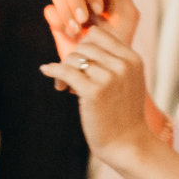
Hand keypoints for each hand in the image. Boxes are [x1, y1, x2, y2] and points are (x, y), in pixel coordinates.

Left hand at [39, 19, 152, 156]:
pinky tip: (46, 71)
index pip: (97, 34)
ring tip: (66, 87)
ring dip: (64, 70)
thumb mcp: (127, 80)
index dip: (84, 46)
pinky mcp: (94, 92)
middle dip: (73, 59)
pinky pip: (65, 72)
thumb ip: (113, 60)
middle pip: (84, 45)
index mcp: (132, 59)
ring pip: (73, 59)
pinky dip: (52, 71)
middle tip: (71, 79)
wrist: (128, 144)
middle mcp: (123, 65)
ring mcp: (110, 78)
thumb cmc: (123, 113)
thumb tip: (82, 43)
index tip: (81, 63)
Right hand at [43, 0, 140, 54]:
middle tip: (84, 20)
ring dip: (66, 11)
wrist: (106, 64)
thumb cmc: (121, 38)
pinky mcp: (57, 19)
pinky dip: (59, 21)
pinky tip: (70, 34)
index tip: (99, 10)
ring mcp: (68, 4)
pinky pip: (50, 10)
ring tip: (77, 31)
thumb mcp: (128, 14)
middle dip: (76, 0)